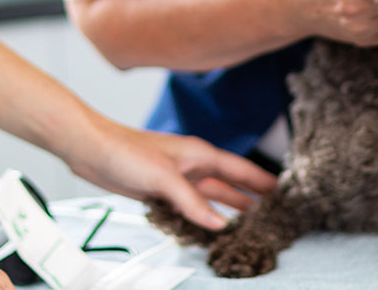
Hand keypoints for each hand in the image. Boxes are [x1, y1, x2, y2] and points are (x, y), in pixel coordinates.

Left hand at [61, 119, 279, 231]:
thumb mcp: (164, 178)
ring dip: (228, 210)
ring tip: (249, 224)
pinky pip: (191, 207)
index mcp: (201, 155)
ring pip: (211, 198)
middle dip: (251, 199)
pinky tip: (209, 228)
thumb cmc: (125, 150)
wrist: (91, 150)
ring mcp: (178, 180)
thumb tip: (220, 224)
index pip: (241, 170)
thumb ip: (193, 202)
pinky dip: (202, 217)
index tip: (285, 192)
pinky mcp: (162, 191)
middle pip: (230, 186)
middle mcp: (193, 166)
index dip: (263, 181)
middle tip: (273, 214)